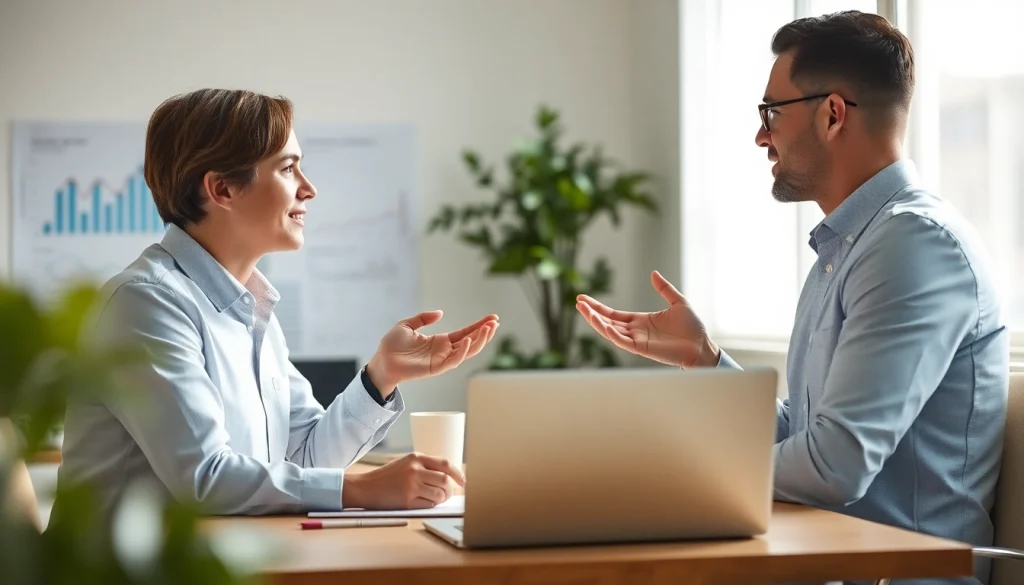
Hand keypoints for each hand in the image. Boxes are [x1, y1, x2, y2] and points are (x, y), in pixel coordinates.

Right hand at [342, 453, 465, 508]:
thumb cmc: (387, 477)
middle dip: (450, 490)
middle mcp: (415, 470)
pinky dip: (430, 505)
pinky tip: (424, 503)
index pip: (445, 464)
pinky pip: (429, 505)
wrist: (364, 487)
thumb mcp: (405, 463)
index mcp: (416, 458)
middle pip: (445, 481)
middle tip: (447, 494)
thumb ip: (424, 466)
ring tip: (435, 499)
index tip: (465, 482)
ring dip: (441, 499)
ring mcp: (411, 485)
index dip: (459, 474)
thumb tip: (449, 478)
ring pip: (439, 494)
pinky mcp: (407, 500)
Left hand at [366, 311, 498, 393]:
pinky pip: (453, 360)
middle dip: (484, 333)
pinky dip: (462, 352)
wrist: (381, 360)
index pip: (465, 333)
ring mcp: (442, 360)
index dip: (478, 326)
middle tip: (495, 322)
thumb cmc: (392, 345)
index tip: (492, 318)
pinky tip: (468, 341)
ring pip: (467, 352)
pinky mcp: (436, 368)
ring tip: (489, 329)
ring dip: (479, 341)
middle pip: (471, 342)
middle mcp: (444, 351)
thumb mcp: (408, 324)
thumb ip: (424, 318)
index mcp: (440, 341)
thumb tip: (441, 313)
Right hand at [575, 270, 718, 367]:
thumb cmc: (692, 328)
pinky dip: (613, 334)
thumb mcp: (678, 302)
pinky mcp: (643, 349)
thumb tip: (653, 273)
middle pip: (607, 321)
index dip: (598, 307)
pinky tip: (605, 325)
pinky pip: (623, 342)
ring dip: (597, 322)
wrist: (702, 345)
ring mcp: (637, 340)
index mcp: (640, 321)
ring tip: (584, 311)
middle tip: (578, 302)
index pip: (613, 313)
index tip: (583, 298)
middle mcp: (635, 331)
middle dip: (592, 313)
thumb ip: (664, 288)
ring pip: (611, 331)